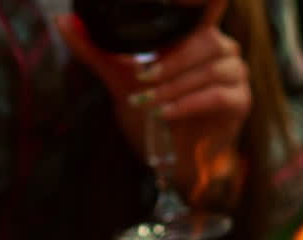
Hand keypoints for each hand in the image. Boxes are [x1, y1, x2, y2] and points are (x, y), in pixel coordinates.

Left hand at [57, 0, 249, 198]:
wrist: (174, 161)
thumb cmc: (152, 116)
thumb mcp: (120, 80)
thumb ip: (95, 50)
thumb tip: (63, 21)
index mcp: (196, 35)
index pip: (209, 3)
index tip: (173, 1)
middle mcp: (221, 49)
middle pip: (204, 38)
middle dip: (170, 60)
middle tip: (141, 78)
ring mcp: (234, 75)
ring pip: (210, 67)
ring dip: (175, 85)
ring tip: (149, 101)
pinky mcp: (239, 102)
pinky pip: (217, 95)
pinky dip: (188, 103)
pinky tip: (167, 113)